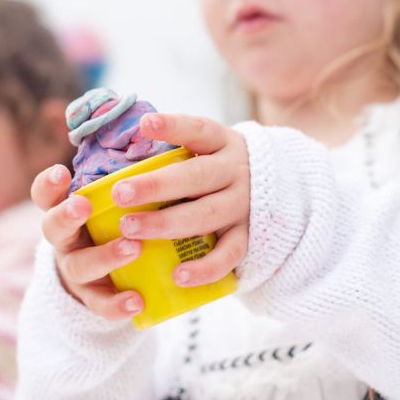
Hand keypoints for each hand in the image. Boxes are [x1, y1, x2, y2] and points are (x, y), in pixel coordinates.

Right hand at [31, 164, 144, 321]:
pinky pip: (100, 305)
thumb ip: (125, 174)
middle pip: (52, 229)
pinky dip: (117, 304)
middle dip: (66, 216)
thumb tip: (151, 129)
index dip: (48, 185)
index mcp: (66, 209)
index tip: (61, 172)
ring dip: (104, 256)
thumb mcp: (115, 197)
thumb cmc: (116, 220)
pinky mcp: (93, 299)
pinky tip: (138, 301)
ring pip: (79, 266)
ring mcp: (76, 270)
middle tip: (82, 205)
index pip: (45, 195)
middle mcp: (65, 240)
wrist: (107, 275)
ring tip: (131, 248)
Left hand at [113, 112, 249, 285]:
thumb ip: (173, 150)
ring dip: (167, 223)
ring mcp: (244, 205)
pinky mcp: (248, 236)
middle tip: (120, 193)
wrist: (279, 190)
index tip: (145, 124)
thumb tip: (122, 142)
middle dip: (156, 186)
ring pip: (207, 214)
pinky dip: (205, 268)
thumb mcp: (207, 150)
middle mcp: (235, 171)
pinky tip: (178, 275)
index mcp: (222, 143)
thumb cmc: (218, 168)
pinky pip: (229, 254)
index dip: (173, 127)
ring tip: (130, 229)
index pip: (198, 130)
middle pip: (196, 176)